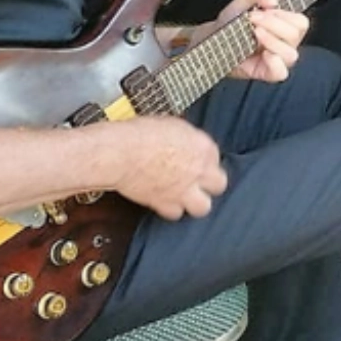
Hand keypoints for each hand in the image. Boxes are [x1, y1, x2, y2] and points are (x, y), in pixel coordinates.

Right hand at [110, 117, 225, 220]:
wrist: (121, 153)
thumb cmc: (140, 134)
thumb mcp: (172, 126)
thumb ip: (186, 138)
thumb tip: (185, 141)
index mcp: (203, 147)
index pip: (215, 158)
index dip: (205, 161)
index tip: (196, 162)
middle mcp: (199, 170)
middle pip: (219, 185)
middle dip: (210, 185)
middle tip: (199, 183)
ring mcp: (184, 190)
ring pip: (203, 207)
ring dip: (195, 203)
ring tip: (186, 198)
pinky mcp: (165, 204)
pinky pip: (175, 214)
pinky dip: (170, 210)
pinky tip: (166, 202)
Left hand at [213, 0, 306, 81]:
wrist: (213, 39)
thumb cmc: (232, 23)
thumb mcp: (244, 1)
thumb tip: (273, 1)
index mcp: (286, 27)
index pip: (300, 22)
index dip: (282, 15)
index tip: (261, 10)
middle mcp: (285, 44)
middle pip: (295, 35)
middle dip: (272, 23)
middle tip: (252, 19)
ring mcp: (278, 60)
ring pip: (290, 54)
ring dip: (271, 40)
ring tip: (254, 34)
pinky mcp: (266, 73)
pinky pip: (280, 72)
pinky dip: (274, 63)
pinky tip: (263, 54)